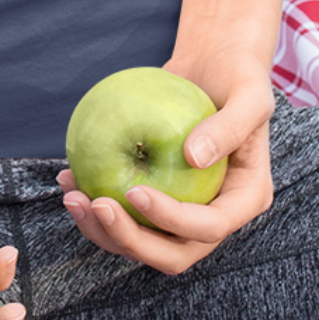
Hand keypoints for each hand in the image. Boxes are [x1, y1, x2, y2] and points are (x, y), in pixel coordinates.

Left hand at [57, 53, 274, 274]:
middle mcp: (214, 215)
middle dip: (130, 240)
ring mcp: (183, 212)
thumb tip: (192, 159)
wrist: (213, 66)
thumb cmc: (238, 75)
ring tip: (73, 196)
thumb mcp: (249, 92)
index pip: (209, 227)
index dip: (171, 220)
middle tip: (95, 204)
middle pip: (172, 253)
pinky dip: (95, 207)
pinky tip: (69, 178)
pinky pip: (125, 215)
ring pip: (142, 242)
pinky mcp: (156, 200)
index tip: (134, 191)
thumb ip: (230, 126)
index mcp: (244, 199)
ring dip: (103, 231)